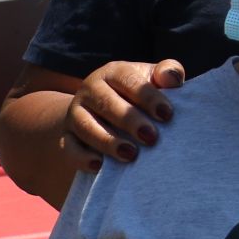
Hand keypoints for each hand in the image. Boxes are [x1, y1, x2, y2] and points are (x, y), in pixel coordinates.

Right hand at [62, 58, 184, 170]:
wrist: (99, 111)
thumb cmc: (137, 95)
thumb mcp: (151, 80)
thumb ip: (167, 74)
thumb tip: (172, 78)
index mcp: (113, 72)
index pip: (128, 79)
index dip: (148, 96)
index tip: (167, 115)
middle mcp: (90, 89)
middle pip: (107, 103)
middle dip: (130, 121)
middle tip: (152, 137)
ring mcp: (75, 113)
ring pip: (86, 126)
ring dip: (108, 141)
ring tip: (131, 154)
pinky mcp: (66, 136)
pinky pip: (69, 147)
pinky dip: (82, 157)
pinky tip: (100, 166)